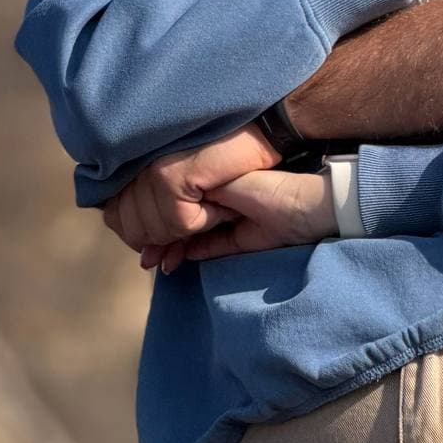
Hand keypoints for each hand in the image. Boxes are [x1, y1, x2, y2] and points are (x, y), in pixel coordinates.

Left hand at [100, 126, 277, 263]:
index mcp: (133, 165)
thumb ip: (164, 226)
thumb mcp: (190, 198)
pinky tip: (215, 201)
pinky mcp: (170, 176)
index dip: (137, 236)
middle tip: (187, 229)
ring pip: (155, 230)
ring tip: (206, 209)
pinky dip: (201, 221)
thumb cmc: (227, 163)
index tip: (158, 242)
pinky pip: (179, 223)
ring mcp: (150, 170)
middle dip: (159, 241)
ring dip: (184, 231)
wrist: (260, 131)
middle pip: (130, 228)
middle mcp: (135, 166)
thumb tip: (146, 263)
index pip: (113, 216)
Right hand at [155, 167, 336, 270]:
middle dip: (159, 235)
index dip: (157, 213)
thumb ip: (194, 190)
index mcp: (214, 180)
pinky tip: (173, 259)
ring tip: (156, 262)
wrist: (302, 210)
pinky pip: (208, 248)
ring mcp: (227, 220)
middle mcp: (218, 199)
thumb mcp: (224, 183)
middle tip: (144, 253)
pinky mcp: (238, 241)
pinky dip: (190, 253)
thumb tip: (161, 202)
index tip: (140, 226)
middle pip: (180, 220)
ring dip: (171, 248)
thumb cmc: (264, 187)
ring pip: (190, 237)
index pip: (176, 198)